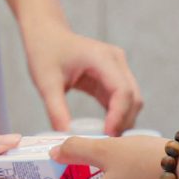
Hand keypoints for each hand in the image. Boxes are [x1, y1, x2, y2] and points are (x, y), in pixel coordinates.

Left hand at [19, 20, 142, 134]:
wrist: (46, 33)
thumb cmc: (45, 51)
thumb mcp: (46, 82)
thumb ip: (56, 110)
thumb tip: (66, 139)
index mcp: (103, 58)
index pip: (123, 91)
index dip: (118, 116)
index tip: (106, 137)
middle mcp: (116, 61)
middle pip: (133, 98)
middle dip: (123, 122)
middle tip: (106, 145)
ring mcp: (117, 69)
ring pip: (132, 101)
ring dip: (122, 121)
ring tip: (105, 141)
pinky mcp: (112, 77)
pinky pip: (122, 100)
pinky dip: (116, 116)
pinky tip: (105, 132)